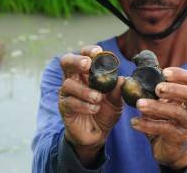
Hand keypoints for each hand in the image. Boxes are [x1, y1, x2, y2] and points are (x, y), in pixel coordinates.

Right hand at [59, 45, 123, 165]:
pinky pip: (70, 102)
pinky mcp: (64, 108)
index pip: (84, 55)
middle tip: (88, 65)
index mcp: (87, 73)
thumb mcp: (116, 101)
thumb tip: (122, 79)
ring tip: (98, 98)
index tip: (98, 52)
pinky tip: (94, 109)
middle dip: (77, 61)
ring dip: (85, 90)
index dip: (89, 51)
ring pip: (68, 84)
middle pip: (66, 61)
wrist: (97, 134)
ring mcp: (67, 93)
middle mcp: (74, 79)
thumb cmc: (105, 111)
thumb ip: (118, 91)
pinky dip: (84, 105)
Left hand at [131, 67, 186, 169]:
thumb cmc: (164, 118)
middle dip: (175, 89)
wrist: (168, 147)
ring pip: (177, 112)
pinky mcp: (180, 138)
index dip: (180, 74)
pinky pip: (165, 129)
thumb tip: (139, 58)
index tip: (164, 72)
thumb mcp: (161, 100)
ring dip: (156, 107)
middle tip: (158, 88)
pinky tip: (134, 122)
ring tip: (139, 104)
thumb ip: (154, 82)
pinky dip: (148, 125)